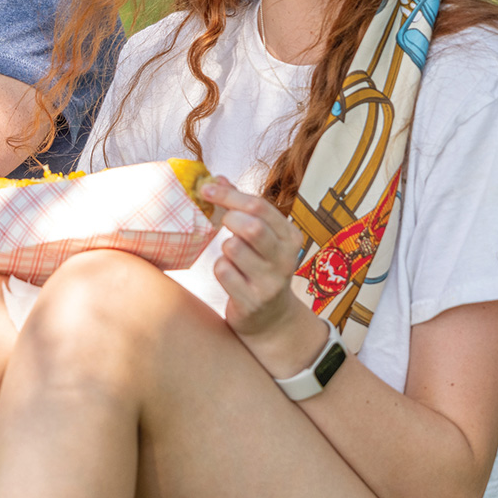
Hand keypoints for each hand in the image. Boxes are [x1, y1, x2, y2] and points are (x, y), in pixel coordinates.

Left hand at [201, 176, 326, 377]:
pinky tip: (231, 277)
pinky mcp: (253, 301)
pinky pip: (223, 271)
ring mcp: (271, 282)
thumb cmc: (260, 268)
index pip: (259, 206)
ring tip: (233, 257)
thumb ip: (242, 208)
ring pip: (232, 248)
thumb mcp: (261, 238)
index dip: (229, 194)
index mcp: (290, 237)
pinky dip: (220, 269)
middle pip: (250, 226)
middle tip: (221, 222)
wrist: (271, 319)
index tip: (206, 188)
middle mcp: (285, 259)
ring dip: (224, 248)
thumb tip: (217, 178)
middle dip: (228, 218)